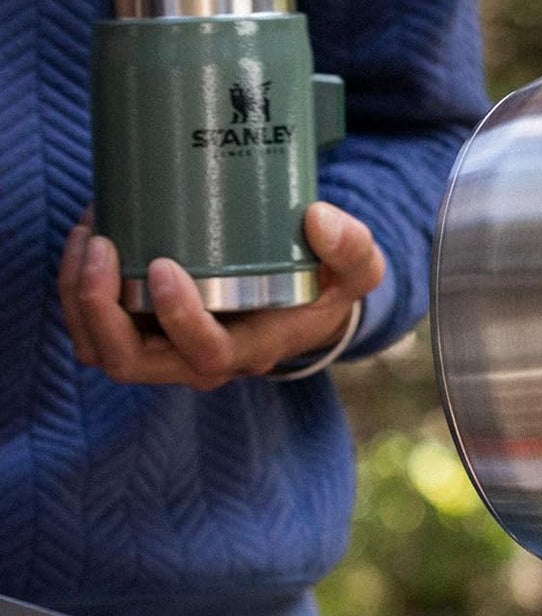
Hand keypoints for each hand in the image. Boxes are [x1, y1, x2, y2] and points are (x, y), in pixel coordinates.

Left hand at [58, 201, 384, 389]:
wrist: (303, 304)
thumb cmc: (325, 287)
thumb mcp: (357, 270)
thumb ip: (352, 248)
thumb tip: (317, 220)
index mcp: (250, 350)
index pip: (206, 354)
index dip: (179, 318)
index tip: (164, 264)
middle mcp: (201, 360)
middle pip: (131, 362)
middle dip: (100, 309)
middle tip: (100, 243)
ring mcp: (166, 348)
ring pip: (101, 346)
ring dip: (79, 296)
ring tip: (89, 233)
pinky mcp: (143, 328)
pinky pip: (93, 326)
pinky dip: (77, 286)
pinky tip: (89, 236)